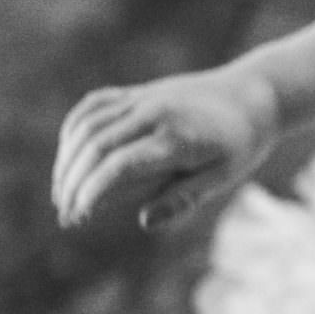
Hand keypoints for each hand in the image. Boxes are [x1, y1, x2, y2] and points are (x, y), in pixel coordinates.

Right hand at [51, 64, 280, 232]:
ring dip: (68, 160)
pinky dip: (74, 130)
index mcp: (178, 137)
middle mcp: (155, 112)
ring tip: (62, 193)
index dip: (92, 192)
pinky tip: (70, 156)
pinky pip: (94, 106)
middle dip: (73, 183)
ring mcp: (143, 98)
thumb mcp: (222, 177)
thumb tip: (144, 221)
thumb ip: (184, 199)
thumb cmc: (240, 144)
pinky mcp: (137, 91)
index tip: (78, 217)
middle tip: (65, 215)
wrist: (252, 96)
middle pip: (96, 145)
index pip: (120, 164)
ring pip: (88, 124)